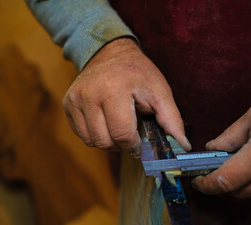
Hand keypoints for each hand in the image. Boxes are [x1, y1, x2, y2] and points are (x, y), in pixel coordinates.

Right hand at [62, 38, 190, 153]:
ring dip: (108, 140)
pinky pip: (81, 133)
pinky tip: (105, 121)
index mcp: (114, 91)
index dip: (134, 145)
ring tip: (118, 125)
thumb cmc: (139, 73)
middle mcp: (89, 95)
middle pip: (104, 141)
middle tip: (130, 132)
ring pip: (91, 141)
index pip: (122, 134)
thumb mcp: (160, 92)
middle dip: (121, 144)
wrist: (111, 53)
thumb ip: (172, 120)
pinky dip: (95, 134)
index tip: (140, 143)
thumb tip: (183, 146)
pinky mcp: (67, 103)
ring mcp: (74, 99)